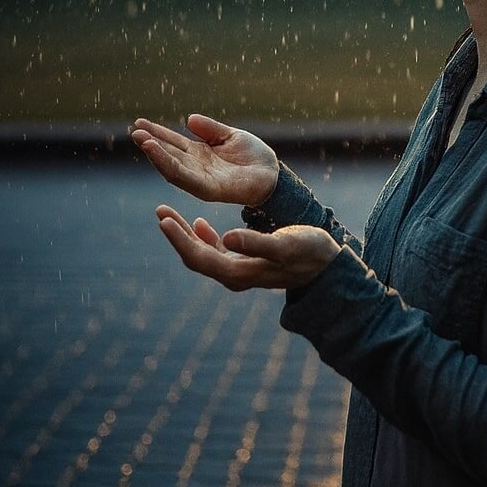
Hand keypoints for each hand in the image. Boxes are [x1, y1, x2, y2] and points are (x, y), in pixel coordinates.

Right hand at [131, 113, 279, 206]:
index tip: (139, 123)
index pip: (173, 143)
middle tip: (134, 130)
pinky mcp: (209, 189)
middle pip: (168, 155)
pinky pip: (185, 178)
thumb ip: (210, 129)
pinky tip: (159, 154)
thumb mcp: (230, 136)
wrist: (274, 174)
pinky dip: (169, 166)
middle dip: (151, 143)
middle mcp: (196, 167)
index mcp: (200, 154)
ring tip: (142, 139)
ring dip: (156, 155)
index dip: (157, 133)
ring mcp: (201, 179)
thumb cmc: (254, 156)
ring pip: (172, 168)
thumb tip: (188, 118)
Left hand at [155, 205, 339, 289]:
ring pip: (201, 254)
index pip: (199, 257)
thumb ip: (256, 243)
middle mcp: (234, 276)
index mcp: (239, 273)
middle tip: (160, 210)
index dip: (179, 238)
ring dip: (185, 234)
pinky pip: (215, 253)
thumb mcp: (286, 245)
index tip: (163, 219)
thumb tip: (226, 237)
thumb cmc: (310, 253)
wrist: (327, 267)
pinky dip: (203, 237)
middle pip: (195, 257)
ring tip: (168, 213)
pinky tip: (199, 223)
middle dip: (175, 235)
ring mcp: (238, 271)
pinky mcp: (244, 264)